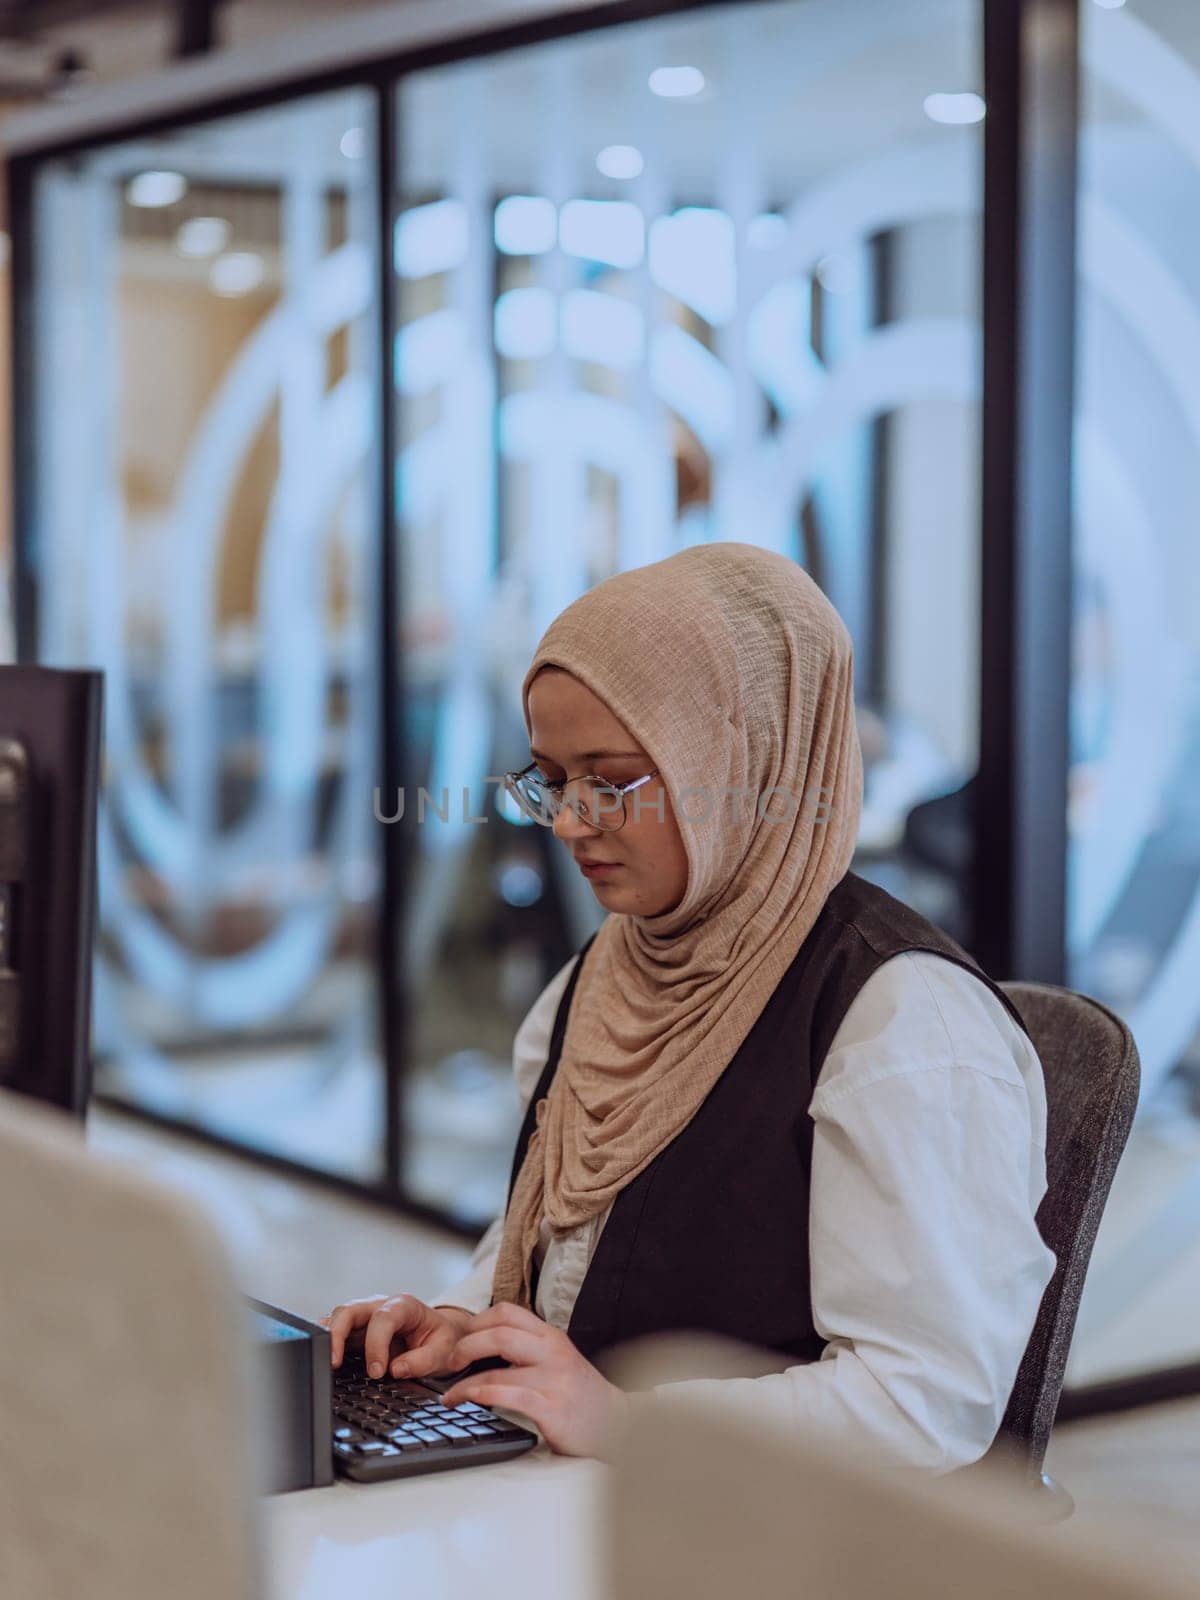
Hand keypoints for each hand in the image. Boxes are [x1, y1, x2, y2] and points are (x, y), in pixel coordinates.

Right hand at [319, 1294, 473, 1378]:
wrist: (440, 1335)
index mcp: (404, 1305)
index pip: (382, 1318)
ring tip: (326, 1363)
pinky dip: (327, 1342)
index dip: (376, 1345)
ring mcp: (365, 1316)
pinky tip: (324, 1358)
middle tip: (335, 1364)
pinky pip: (335, 1330)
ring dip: (328, 1338)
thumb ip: (423, 1360)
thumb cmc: (441, 1340)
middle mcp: (380, 1305)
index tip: (377, 1372)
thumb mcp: (444, 1350)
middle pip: (350, 1310)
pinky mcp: (356, 1331)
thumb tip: (396, 1369)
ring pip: (337, 1318)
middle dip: (337, 1334)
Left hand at [440, 1302, 630, 1458]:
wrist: (617, 1424)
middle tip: (450, 1364)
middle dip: (464, 1347)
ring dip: (464, 1382)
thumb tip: (484, 1348)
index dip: (476, 1321)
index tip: (460, 1338)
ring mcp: (553, 1379)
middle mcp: (552, 1352)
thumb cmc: (581, 1395)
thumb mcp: (558, 1360)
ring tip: (450, 1395)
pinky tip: (469, 1402)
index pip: (507, 1312)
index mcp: (551, 1336)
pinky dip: (481, 1396)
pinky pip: (508, 1396)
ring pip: (496, 1369)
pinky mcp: (552, 1408)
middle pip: (497, 1334)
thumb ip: (530, 1350)